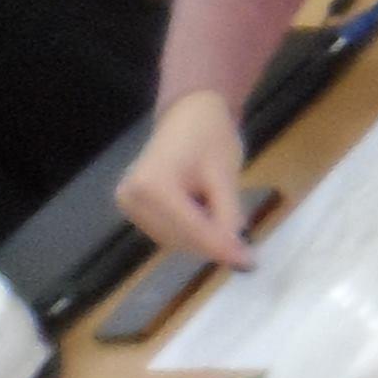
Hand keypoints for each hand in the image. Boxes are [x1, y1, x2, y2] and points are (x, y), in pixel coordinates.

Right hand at [118, 91, 261, 264]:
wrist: (189, 112)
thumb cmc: (210, 135)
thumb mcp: (225, 175)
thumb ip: (228, 215)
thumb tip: (237, 253)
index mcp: (152, 185)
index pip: (192, 229)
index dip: (222, 249)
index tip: (249, 264)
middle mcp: (132, 198)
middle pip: (180, 238)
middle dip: (213, 245)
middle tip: (246, 252)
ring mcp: (128, 204)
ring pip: (173, 240)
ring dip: (202, 239)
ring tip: (224, 220)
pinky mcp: (132, 207)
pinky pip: (166, 231)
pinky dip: (190, 232)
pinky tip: (206, 215)